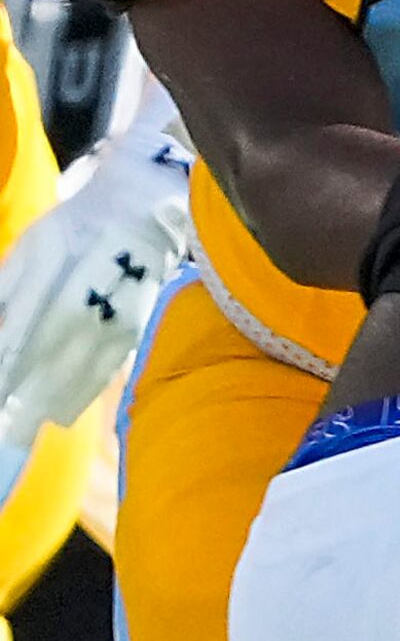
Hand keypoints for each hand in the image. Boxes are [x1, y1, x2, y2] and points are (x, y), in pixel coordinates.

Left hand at [0, 132, 191, 449]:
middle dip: (27, 394)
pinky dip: (83, 391)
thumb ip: (6, 294)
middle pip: (54, 354)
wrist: (145, 211)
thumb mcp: (31, 250)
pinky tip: (62, 413)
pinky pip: (107, 365)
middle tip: (7, 429)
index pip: (25, 328)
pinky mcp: (135, 326)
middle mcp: (90, 294)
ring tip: (30, 428)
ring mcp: (117, 313)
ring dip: (54, 400)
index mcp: (56, 267)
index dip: (8, 364)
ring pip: (84, 365)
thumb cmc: (75, 230)